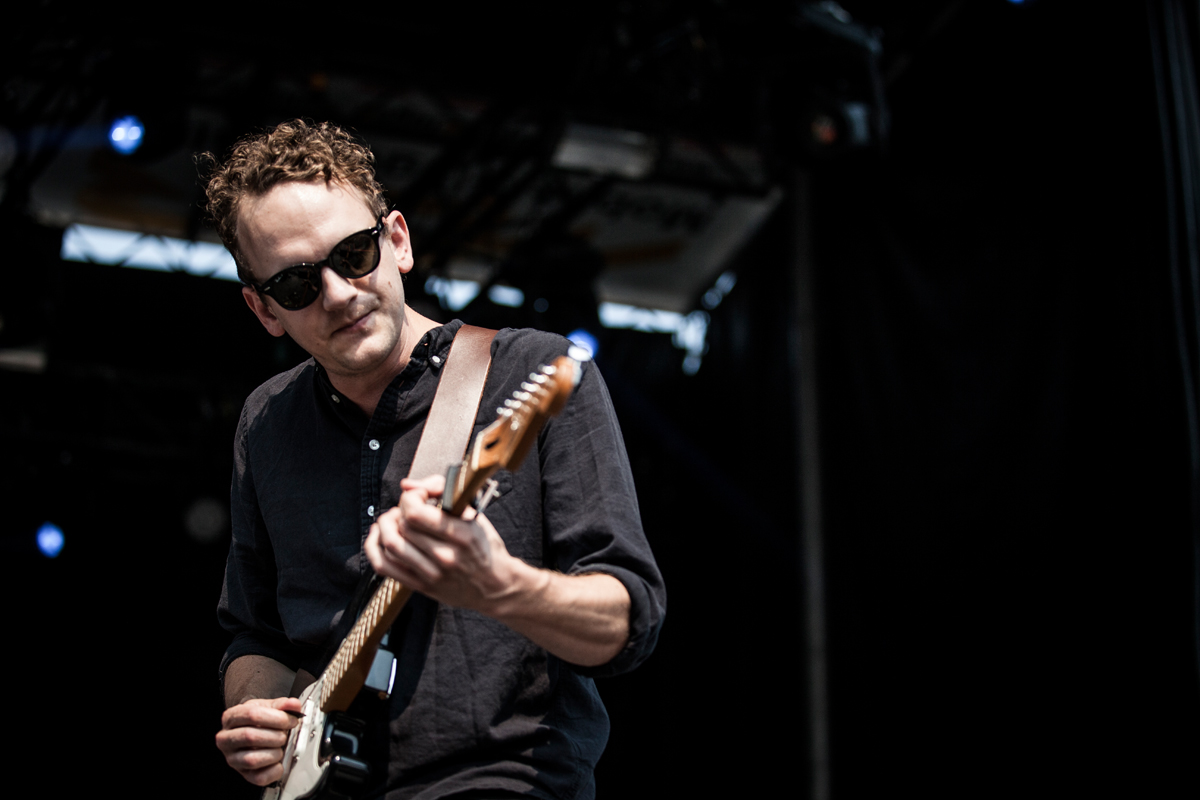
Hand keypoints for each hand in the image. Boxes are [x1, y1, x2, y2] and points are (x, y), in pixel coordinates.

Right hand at [215, 696, 301, 785]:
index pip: (252, 715)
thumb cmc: (257, 721)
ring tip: (280, 747)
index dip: (276, 717)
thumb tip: (293, 705)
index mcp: (230, 718)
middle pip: (250, 737)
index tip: (291, 720)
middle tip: (285, 734)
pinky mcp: (243, 774)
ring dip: (274, 753)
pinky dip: (275, 770)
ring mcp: (232, 758)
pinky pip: (259, 777)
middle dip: (275, 735)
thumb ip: (282, 705)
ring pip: (252, 759)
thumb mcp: (267, 707)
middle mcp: (226, 739)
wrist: (251, 735)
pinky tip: (278, 761)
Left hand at [364, 474, 520, 612]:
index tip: (418, 495)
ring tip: (393, 519)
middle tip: (407, 508)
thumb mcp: (474, 514)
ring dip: (385, 526)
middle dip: (399, 510)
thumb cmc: (485, 547)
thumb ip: (442, 492)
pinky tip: (378, 536)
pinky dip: (374, 548)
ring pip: (390, 545)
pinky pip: (385, 566)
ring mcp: (432, 574)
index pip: (416, 513)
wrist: (496, 585)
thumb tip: (408, 485)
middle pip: (402, 527)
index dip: (410, 498)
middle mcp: (445, 557)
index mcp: (462, 535)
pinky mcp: (421, 586)